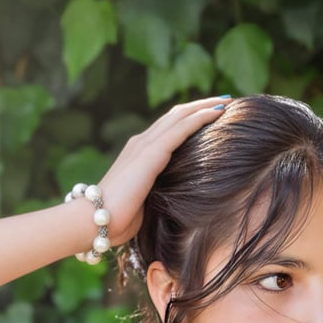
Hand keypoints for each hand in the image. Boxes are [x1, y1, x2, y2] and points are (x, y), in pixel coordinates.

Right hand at [98, 97, 228, 245]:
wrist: (95, 221)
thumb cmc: (115, 221)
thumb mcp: (141, 203)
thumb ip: (155, 193)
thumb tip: (173, 202)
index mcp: (138, 155)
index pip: (167, 128)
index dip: (189, 119)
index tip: (212, 115)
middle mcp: (140, 144)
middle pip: (175, 115)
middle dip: (200, 106)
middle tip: (225, 101)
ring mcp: (144, 146)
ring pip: (180, 116)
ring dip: (204, 106)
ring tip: (226, 101)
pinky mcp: (150, 154)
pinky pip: (181, 128)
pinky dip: (201, 117)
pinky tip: (218, 112)